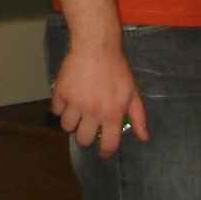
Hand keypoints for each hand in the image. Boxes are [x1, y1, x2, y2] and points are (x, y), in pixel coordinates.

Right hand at [51, 42, 148, 158]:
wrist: (96, 47)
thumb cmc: (117, 69)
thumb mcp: (132, 93)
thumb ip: (138, 117)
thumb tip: (144, 138)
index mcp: (112, 114)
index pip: (108, 145)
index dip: (105, 152)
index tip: (103, 152)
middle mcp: (93, 112)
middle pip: (82, 140)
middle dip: (85, 137)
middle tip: (87, 127)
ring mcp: (75, 103)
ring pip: (66, 127)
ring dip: (71, 122)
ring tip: (76, 113)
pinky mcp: (61, 92)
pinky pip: (56, 109)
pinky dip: (60, 107)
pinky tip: (67, 100)